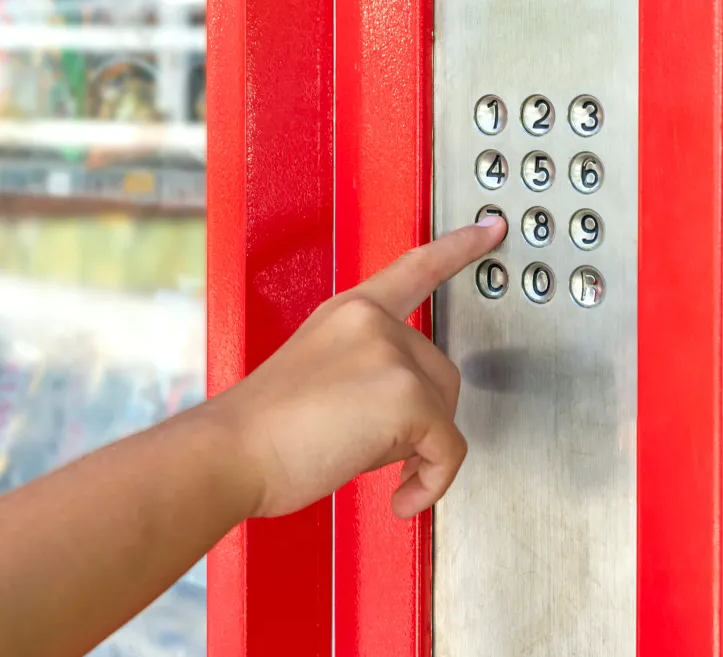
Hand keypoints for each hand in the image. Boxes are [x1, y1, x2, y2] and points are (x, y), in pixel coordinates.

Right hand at [205, 216, 505, 519]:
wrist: (233, 451)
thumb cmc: (262, 428)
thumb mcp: (316, 371)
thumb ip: (365, 367)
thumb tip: (406, 408)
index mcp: (350, 312)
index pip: (414, 268)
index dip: (459, 247)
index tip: (490, 229)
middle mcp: (374, 322)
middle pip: (441, 371)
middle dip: (419, 417)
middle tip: (365, 439)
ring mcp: (391, 354)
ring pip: (446, 412)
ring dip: (418, 449)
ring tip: (364, 457)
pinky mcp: (407, 396)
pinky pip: (449, 450)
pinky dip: (431, 481)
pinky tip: (400, 493)